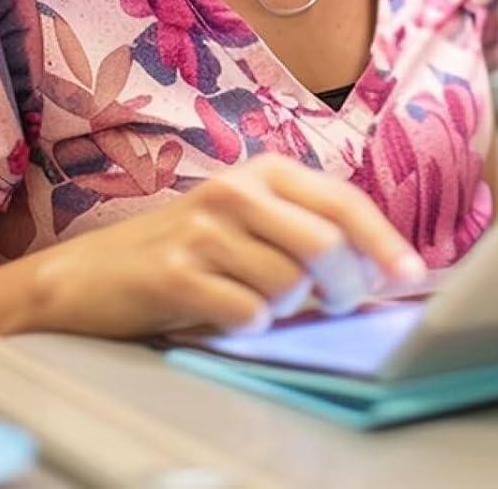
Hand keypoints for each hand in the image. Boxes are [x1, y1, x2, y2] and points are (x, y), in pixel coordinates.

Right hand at [20, 154, 424, 338]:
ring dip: (286, 310)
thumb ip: (305, 234)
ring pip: (289, 285)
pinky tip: (226, 315)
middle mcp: (237, 190)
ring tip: (257, 302)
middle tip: (340, 306)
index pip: (344, 201)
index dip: (383, 241)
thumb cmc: (184, 252)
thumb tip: (376, 272)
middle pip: (327, 244)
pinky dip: (249, 326)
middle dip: (345, 286)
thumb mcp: (247, 224)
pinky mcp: (176, 273)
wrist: (87, 276)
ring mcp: (205, 230)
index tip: (410, 275)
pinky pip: (246, 314)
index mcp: (264, 171)